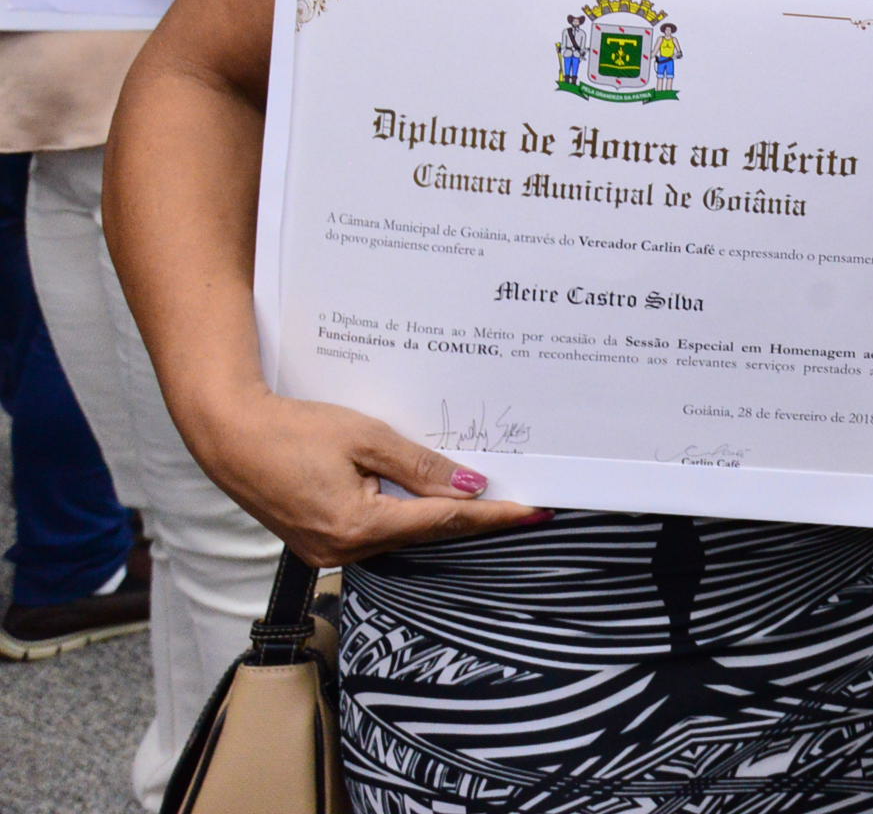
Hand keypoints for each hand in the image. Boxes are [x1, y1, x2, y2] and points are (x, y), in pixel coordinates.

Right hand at [188, 389, 543, 565]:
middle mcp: (344, 550)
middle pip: (427, 534)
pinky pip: (378, 532)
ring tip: (484, 495)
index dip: (493, 516)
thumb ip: (421, 466)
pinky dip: (406, 515)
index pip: (444, 522)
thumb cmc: (292, 430)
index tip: (535, 511)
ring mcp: (329, 551)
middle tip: (521, 500)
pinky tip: (428, 497)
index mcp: (358, 526)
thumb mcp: (367, 438)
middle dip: (473, 517)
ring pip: (404, 535)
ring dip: (438, 516)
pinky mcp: (319, 543)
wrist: (228, 438)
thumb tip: (470, 487)